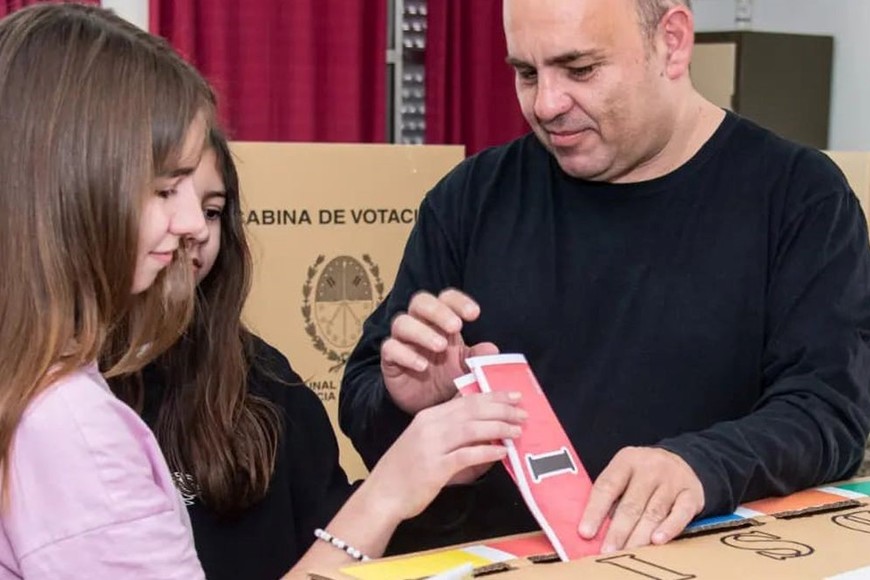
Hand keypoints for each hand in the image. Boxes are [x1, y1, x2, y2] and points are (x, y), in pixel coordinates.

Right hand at [361, 391, 526, 522]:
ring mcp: (432, 445)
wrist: (383, 494)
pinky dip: (487, 451)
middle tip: (522, 411)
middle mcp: (430, 425)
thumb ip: (451, 432)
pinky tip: (502, 451)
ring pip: (472, 428)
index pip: (466, 400)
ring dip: (499, 427)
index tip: (513, 396)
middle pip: (472, 410)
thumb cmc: (407, 469)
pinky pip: (467, 455)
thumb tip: (486, 429)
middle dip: (501, 409)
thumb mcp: (426, 441)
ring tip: (518, 430)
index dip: (492, 396)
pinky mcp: (436, 467)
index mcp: (429, 416)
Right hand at [381, 289, 497, 414]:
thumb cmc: (446, 375)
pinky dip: (405, 355)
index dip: (458, 301)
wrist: (426, 402)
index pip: (446, 298)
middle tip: (455, 326)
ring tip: (440, 346)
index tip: (474, 314)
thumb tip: (492, 349)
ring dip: (422, 332)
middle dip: (438, 311)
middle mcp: (419, 324)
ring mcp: (402, 340)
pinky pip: (390, 349)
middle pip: (420, 302)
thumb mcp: (466, 366)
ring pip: (402, 323)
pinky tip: (422, 366)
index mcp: (440, 320)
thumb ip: (478, 357)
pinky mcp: (389, 359)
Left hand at [579, 447, 703, 552]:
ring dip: (640, 535)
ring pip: (654, 512)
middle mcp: (650, 467)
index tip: (585, 532)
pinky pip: (680, 513)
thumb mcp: (624, 473)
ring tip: (628, 552)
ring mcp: (672, 479)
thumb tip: (594, 528)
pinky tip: (657, 541)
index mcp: (626, 460)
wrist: (681, 460)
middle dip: (618, 531)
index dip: (595, 511)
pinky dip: (669, 528)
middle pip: (631, 503)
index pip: (607, 486)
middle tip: (608, 551)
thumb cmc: (643, 474)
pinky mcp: (691, 493)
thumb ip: (611, 496)